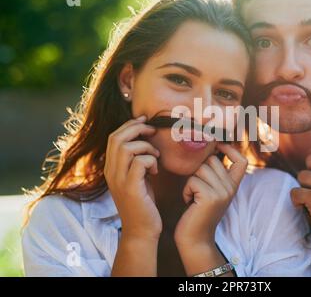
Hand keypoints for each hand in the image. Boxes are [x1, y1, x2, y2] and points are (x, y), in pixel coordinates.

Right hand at [104, 115, 161, 239]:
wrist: (142, 231)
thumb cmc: (144, 203)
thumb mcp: (138, 178)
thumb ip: (137, 160)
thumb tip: (147, 139)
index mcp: (111, 168)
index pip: (113, 137)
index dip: (129, 125)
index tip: (145, 122)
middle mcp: (111, 172)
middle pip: (117, 137)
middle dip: (137, 128)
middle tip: (152, 131)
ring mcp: (119, 180)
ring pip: (127, 147)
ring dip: (146, 147)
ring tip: (156, 157)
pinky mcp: (130, 188)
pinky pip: (140, 161)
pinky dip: (151, 160)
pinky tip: (156, 171)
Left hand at [174, 143, 247, 247]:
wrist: (195, 239)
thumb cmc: (197, 212)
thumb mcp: (211, 191)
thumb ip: (213, 174)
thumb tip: (207, 150)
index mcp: (233, 186)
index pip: (241, 160)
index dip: (230, 149)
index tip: (217, 147)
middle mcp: (230, 188)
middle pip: (212, 160)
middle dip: (198, 170)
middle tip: (196, 189)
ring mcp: (222, 192)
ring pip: (200, 169)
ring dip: (191, 181)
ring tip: (193, 197)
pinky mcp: (210, 197)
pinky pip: (192, 180)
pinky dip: (186, 190)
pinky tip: (189, 202)